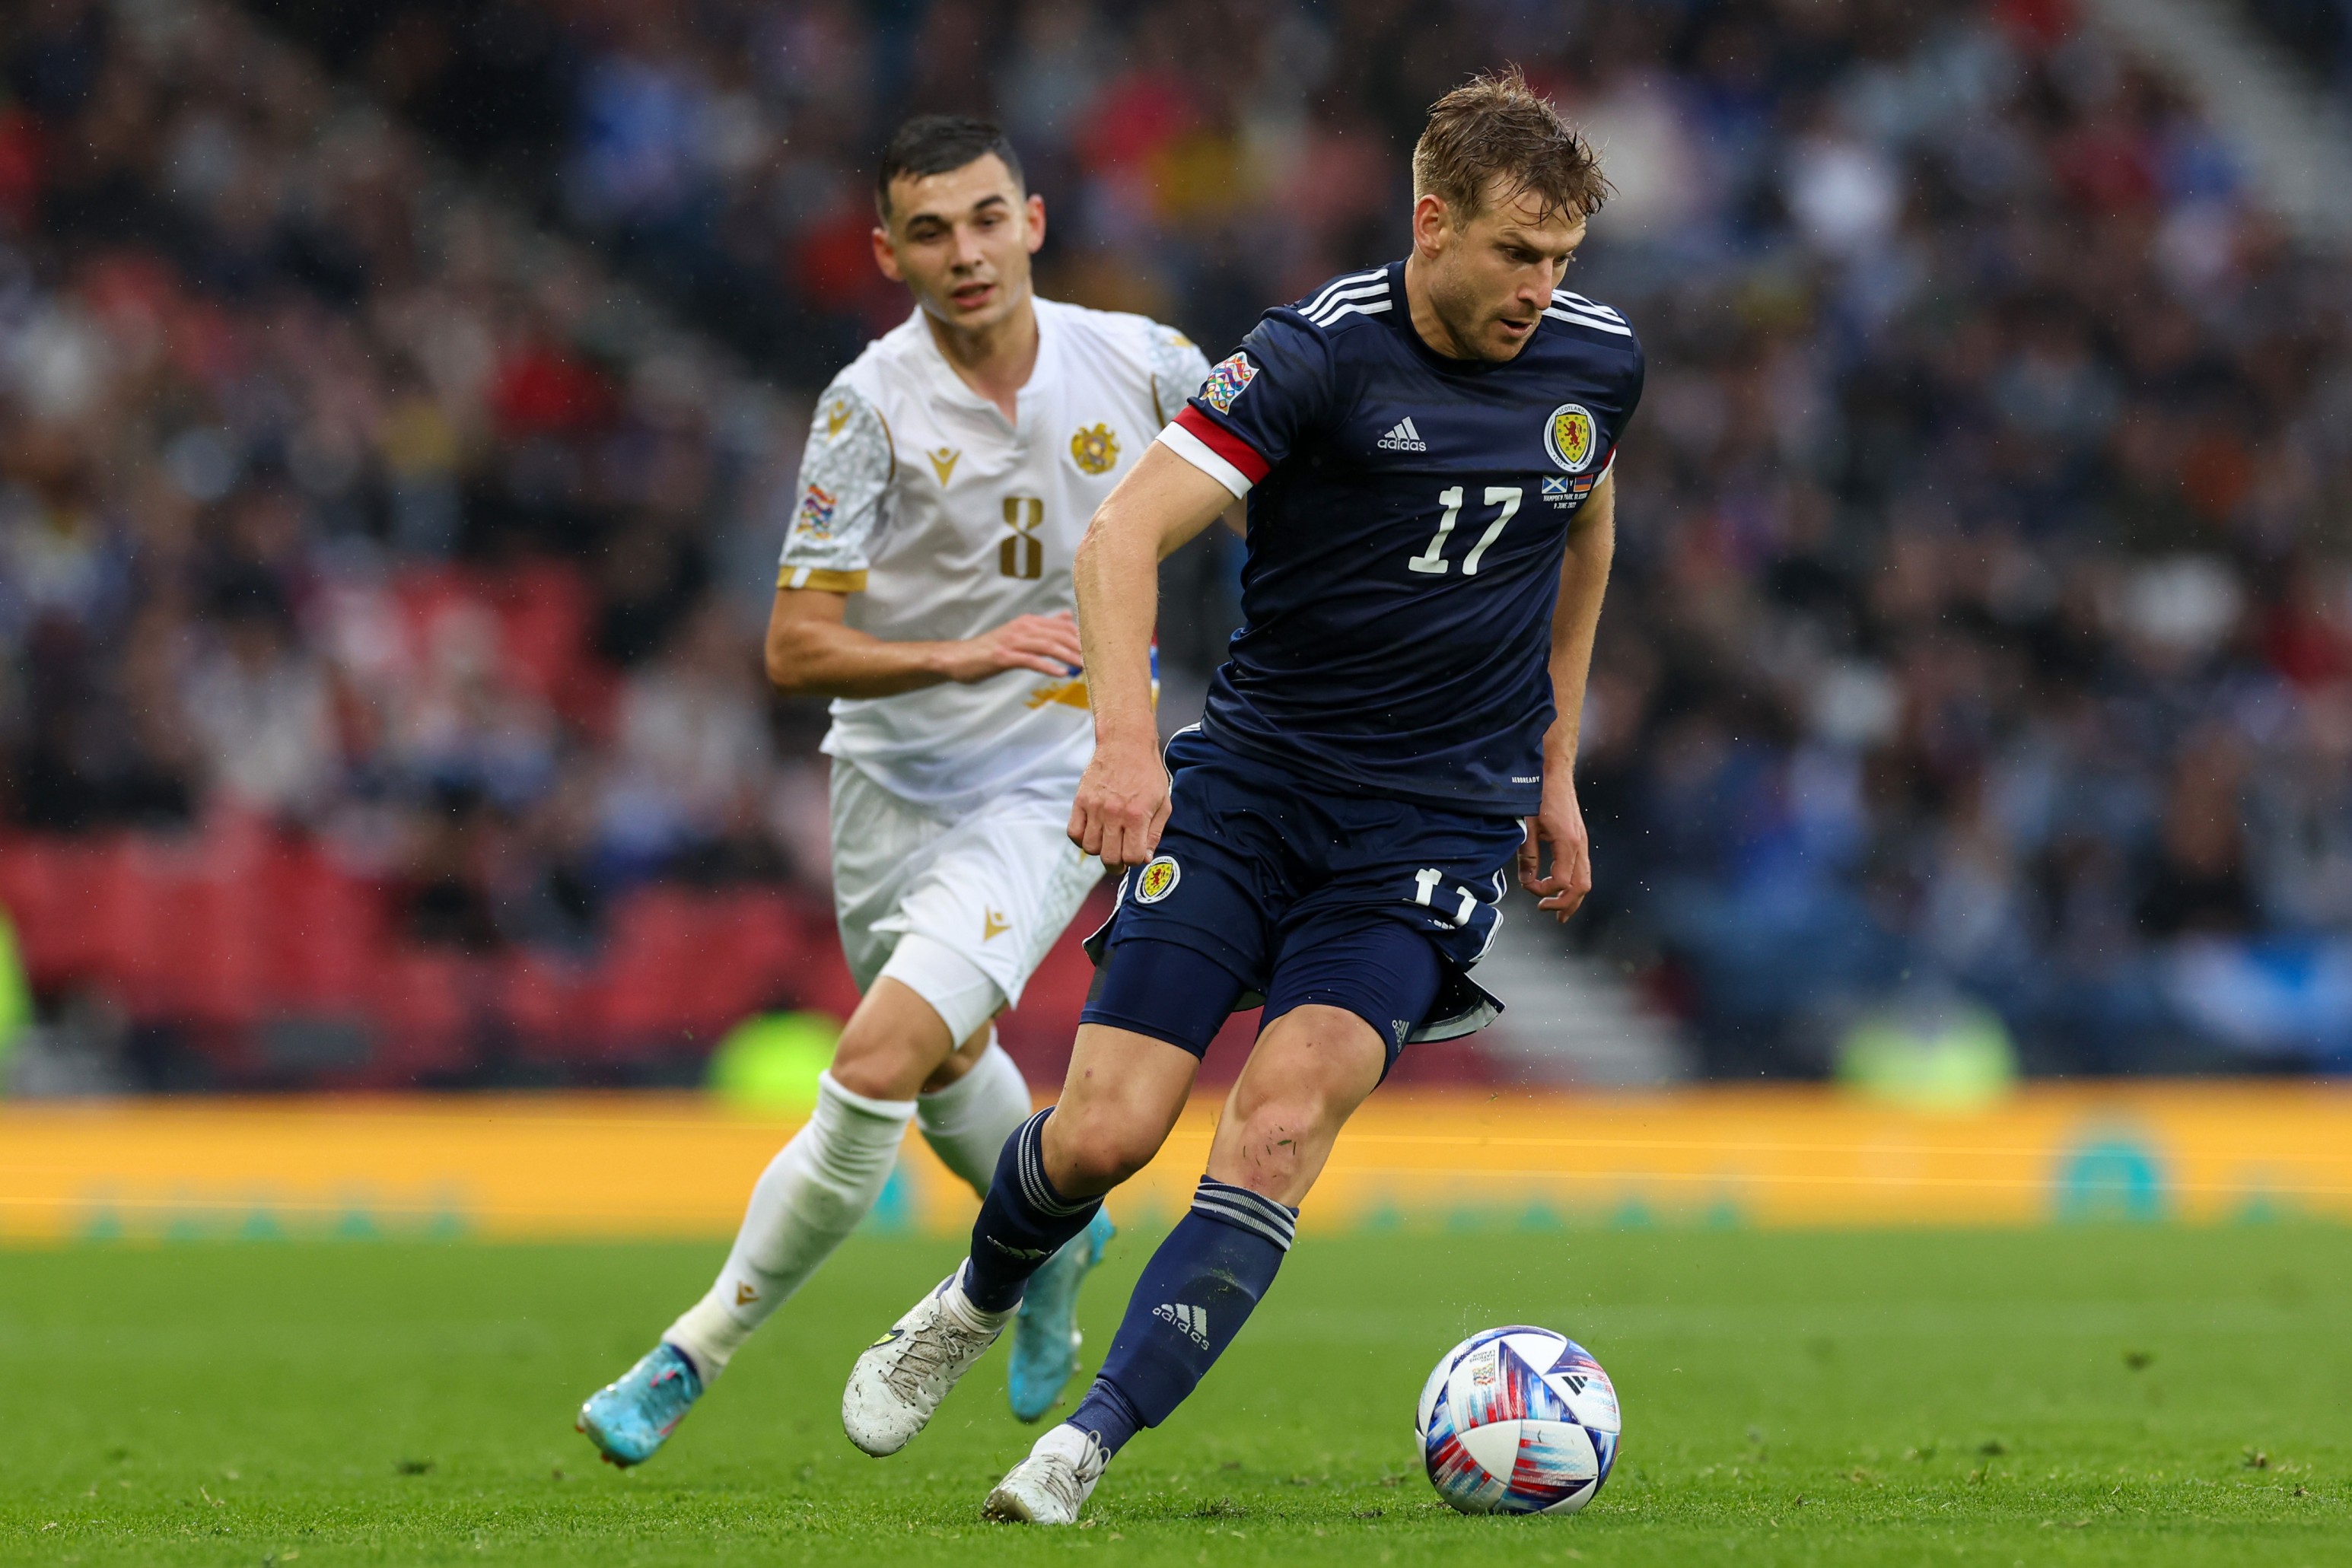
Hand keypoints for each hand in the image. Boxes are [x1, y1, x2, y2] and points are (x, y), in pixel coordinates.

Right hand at [938, 611, 1083, 682]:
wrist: (959, 658)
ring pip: (1047, 646)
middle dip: (1078, 647)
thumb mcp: (1019, 634)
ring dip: (1067, 656)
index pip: (1061, 625)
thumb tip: (1068, 616)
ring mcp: (1012, 641)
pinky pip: (1030, 660)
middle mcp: (1022, 627)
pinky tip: (1060, 674)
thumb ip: (1044, 626)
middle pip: (1058, 635)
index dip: (1079, 636)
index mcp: (1028, 622)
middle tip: (1094, 660)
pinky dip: (1047, 666)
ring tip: (1082, 667)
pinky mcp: (1004, 656)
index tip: (1095, 648)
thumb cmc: (991, 649)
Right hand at [1068, 735, 1169, 869]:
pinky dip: (1081, 839)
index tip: (1136, 855)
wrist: (1125, 743)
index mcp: (1137, 815)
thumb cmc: (1147, 772)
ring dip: (1099, 851)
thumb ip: (1155, 833)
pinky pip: (1073, 832)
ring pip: (1090, 847)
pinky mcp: (1080, 800)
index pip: (1131, 857)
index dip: (1135, 861)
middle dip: (1116, 865)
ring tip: (1107, 843)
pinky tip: (1093, 833)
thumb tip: (1145, 858)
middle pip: (1109, 857)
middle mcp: (1114, 813)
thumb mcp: (1163, 803)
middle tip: (1119, 860)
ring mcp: (1094, 807)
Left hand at [1518, 771, 1591, 923]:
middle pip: (1581, 886)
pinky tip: (1562, 889)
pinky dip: (1574, 884)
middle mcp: (1580, 845)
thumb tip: (1527, 881)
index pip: (1561, 881)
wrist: (1554, 774)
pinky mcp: (1580, 840)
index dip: (1543, 890)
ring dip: (1572, 898)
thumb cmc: (1539, 796)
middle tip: (1545, 910)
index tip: (1527, 886)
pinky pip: (1582, 869)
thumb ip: (1528, 856)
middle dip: (1564, 903)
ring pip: (1585, 880)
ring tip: (1559, 911)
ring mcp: (1582, 843)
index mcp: (1567, 842)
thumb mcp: (1527, 827)